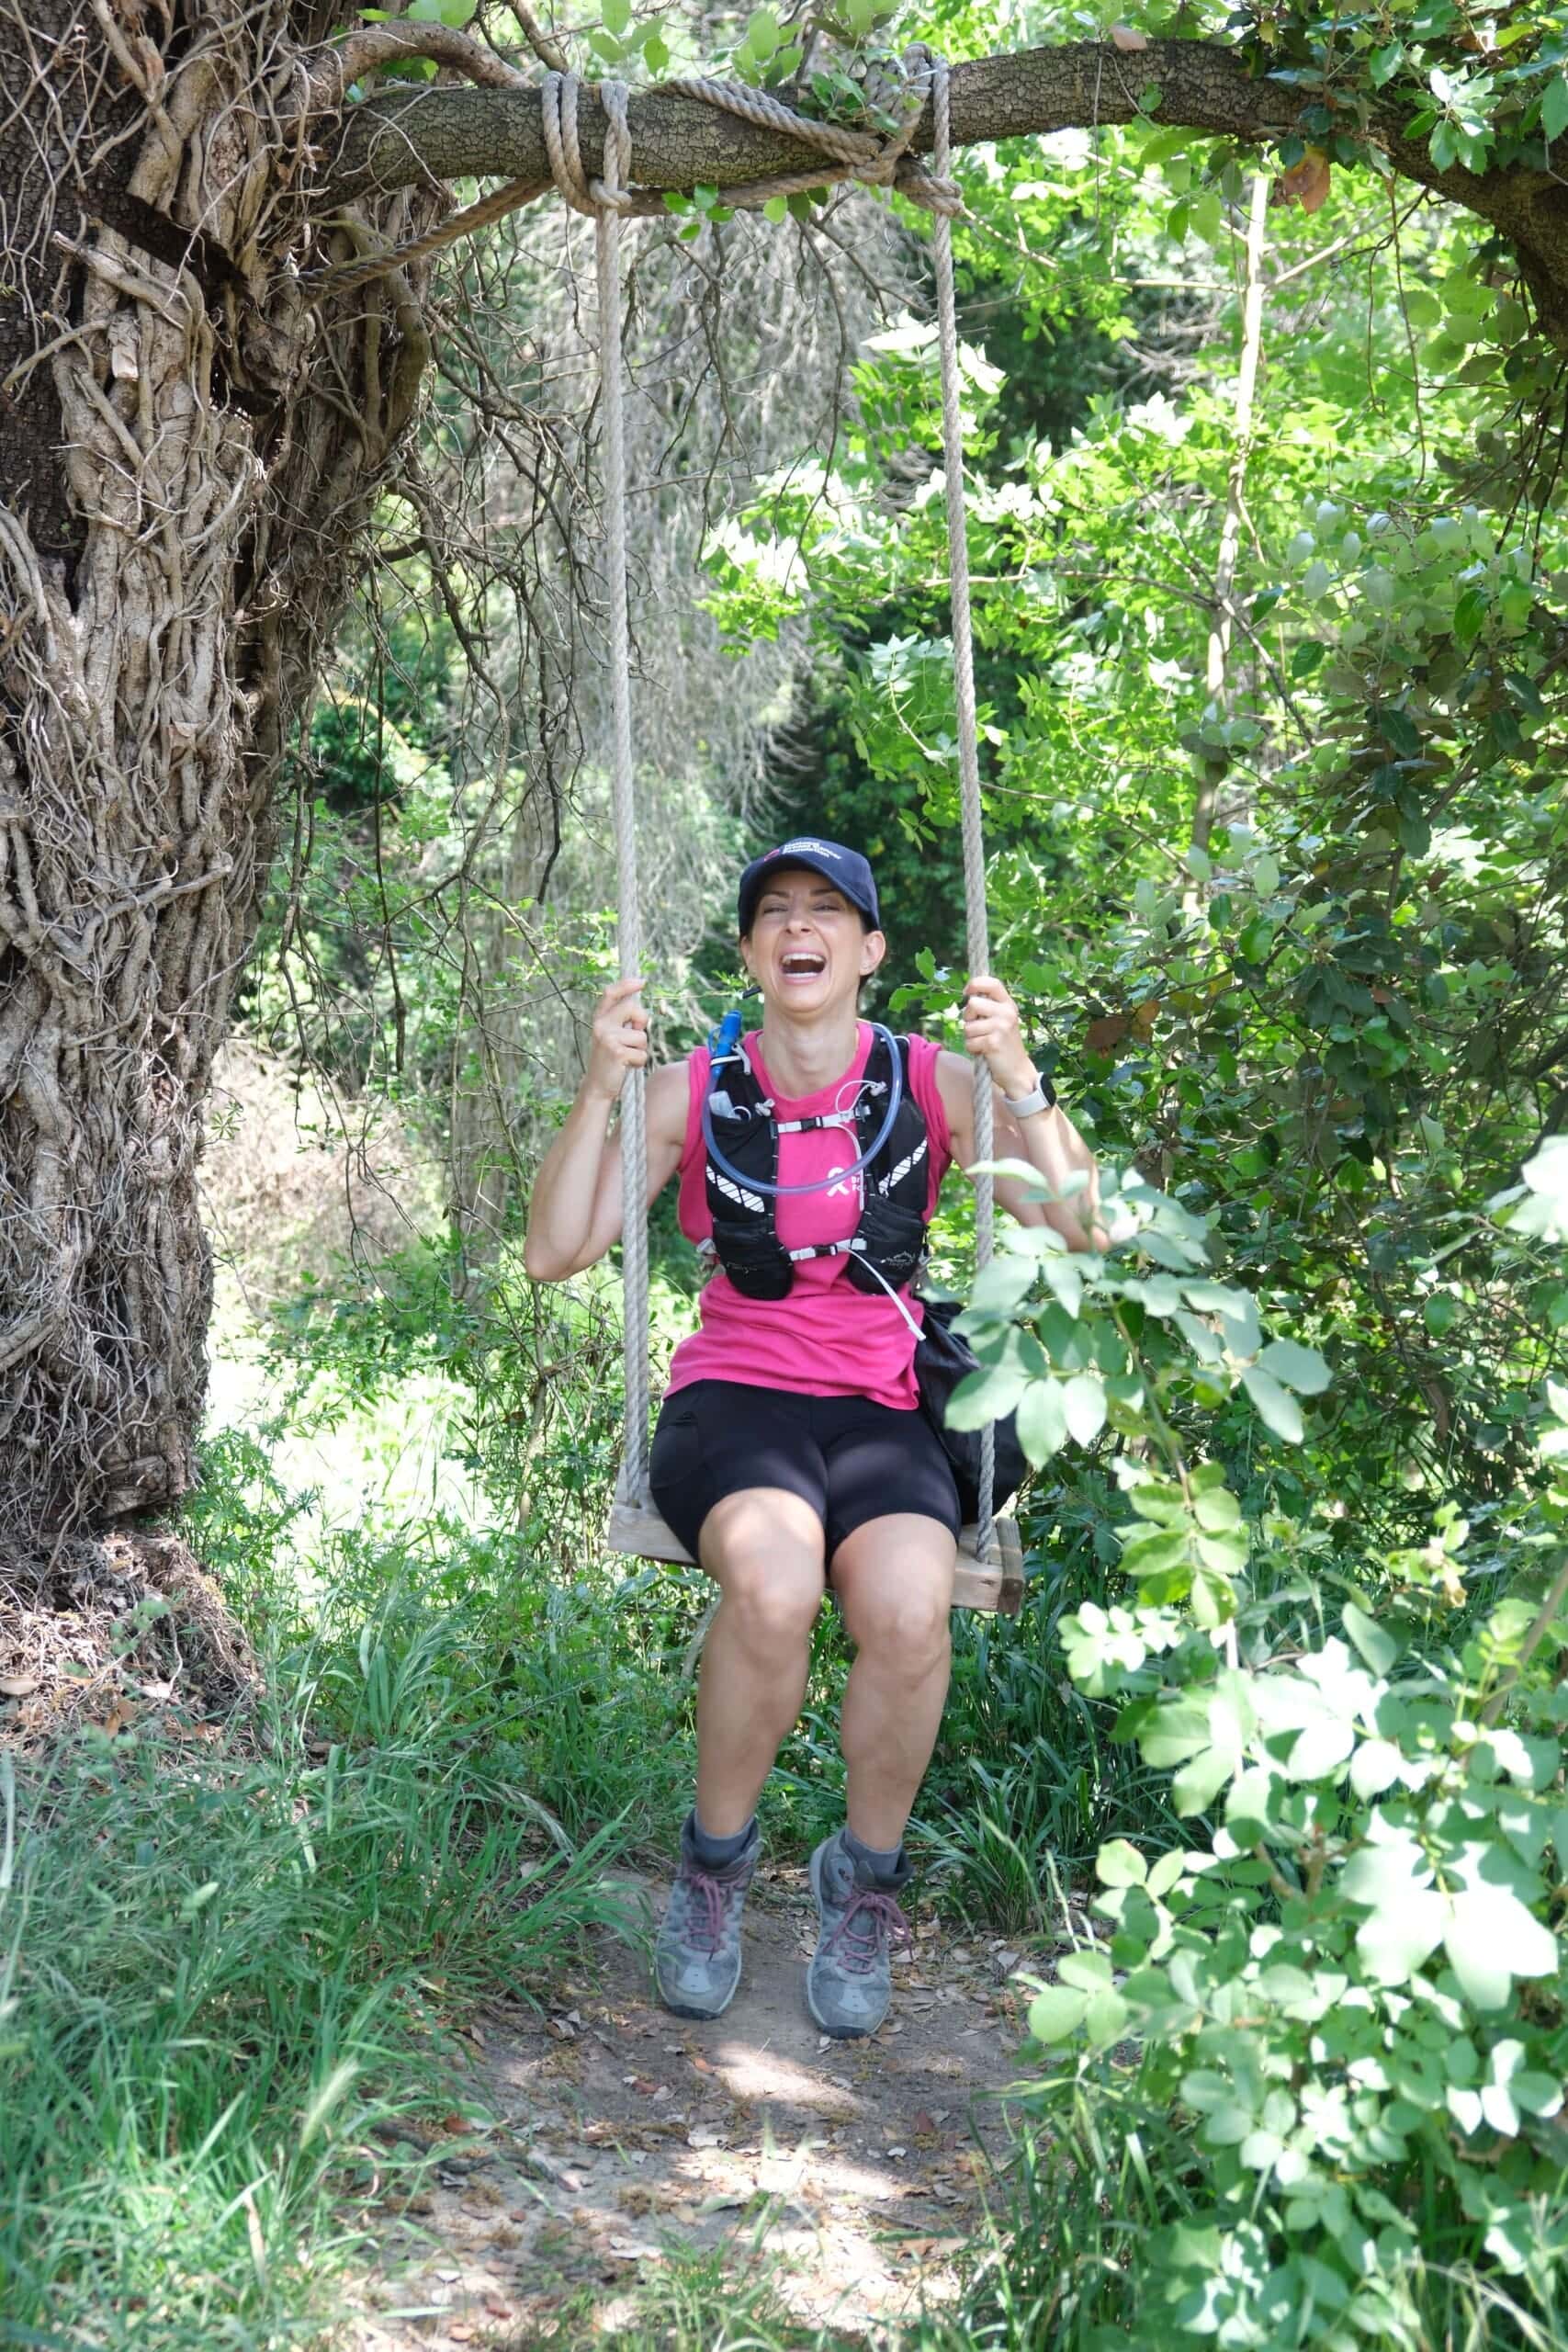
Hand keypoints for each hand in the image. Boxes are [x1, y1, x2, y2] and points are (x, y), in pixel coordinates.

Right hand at [584, 976, 648, 1101]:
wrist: (597, 1087)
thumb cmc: (611, 1061)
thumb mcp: (612, 1037)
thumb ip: (623, 1023)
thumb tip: (642, 1012)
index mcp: (600, 1019)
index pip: (611, 994)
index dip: (626, 985)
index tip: (641, 981)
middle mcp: (601, 1025)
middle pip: (634, 1009)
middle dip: (642, 1022)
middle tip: (635, 1036)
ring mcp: (607, 1038)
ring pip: (642, 1036)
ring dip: (640, 1050)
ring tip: (626, 1057)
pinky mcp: (616, 1052)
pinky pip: (642, 1053)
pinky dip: (639, 1062)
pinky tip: (626, 1067)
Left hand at [961, 974, 1034, 1099]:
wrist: (1017, 1070)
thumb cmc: (1003, 1044)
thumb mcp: (1002, 1020)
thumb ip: (989, 1007)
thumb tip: (968, 996)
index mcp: (1009, 1005)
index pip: (992, 983)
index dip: (975, 984)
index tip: (966, 992)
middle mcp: (1007, 1013)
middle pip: (972, 1004)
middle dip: (968, 1018)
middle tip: (978, 1029)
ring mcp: (1001, 1027)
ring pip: (968, 1026)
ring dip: (970, 1037)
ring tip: (984, 1043)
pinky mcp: (993, 1043)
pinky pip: (969, 1042)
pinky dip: (972, 1049)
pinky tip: (985, 1052)